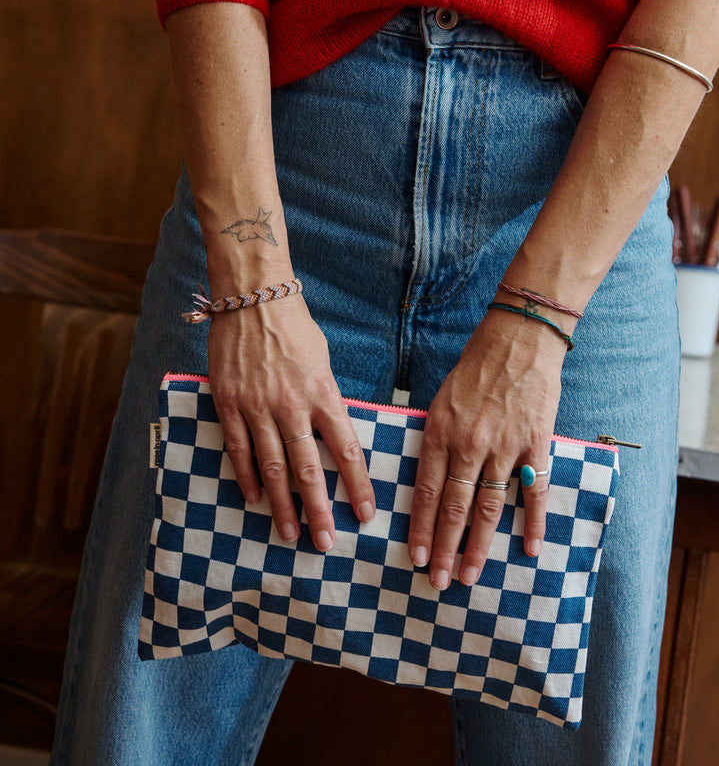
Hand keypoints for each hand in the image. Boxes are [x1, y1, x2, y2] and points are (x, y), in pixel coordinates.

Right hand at [208, 292, 375, 550]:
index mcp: (323, 394)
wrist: (254, 299)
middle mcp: (292, 406)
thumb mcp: (323, 362)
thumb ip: (327, 399)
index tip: (365, 515)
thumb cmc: (295, 328)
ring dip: (282, 505)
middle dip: (319, 511)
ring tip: (290, 534)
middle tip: (325, 543)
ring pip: (272, 468)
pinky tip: (254, 499)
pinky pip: (239, 449)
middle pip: (309, 469)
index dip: (357, 486)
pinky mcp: (229, 403)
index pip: (347, 450)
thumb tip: (333, 434)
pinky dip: (246, 477)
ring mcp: (257, 407)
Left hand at [407, 305, 566, 588]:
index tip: (416, 558)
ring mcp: (504, 447)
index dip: (420, 528)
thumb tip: (426, 478)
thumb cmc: (475, 368)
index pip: (425, 490)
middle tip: (438, 583)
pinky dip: (533, 522)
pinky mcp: (536, 444)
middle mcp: (469, 444)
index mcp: (440, 432)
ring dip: (480, 546)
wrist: (518, 339)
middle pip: (455, 507)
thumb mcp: (440, 399)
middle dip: (444, 548)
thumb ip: (435, 439)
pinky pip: (534, 491)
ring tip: (472, 575)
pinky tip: (531, 549)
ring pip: (490, 507)